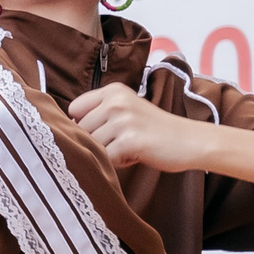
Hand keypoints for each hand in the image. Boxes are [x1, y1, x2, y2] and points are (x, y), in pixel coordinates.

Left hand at [69, 83, 205, 172]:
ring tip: (131, 147)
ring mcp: (123, 120)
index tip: (106, 129)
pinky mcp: (130, 140)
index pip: (74, 109)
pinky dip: (118, 162)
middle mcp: (116, 101)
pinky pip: (106, 158)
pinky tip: (136, 154)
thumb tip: (62, 127)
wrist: (190, 141)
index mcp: (112, 90)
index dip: (84, 124)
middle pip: (80, 130)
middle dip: (98, 141)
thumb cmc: (154, 130)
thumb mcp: (126, 110)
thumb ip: (97, 114)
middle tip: (124, 140)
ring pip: (92, 145)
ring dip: (108, 152)